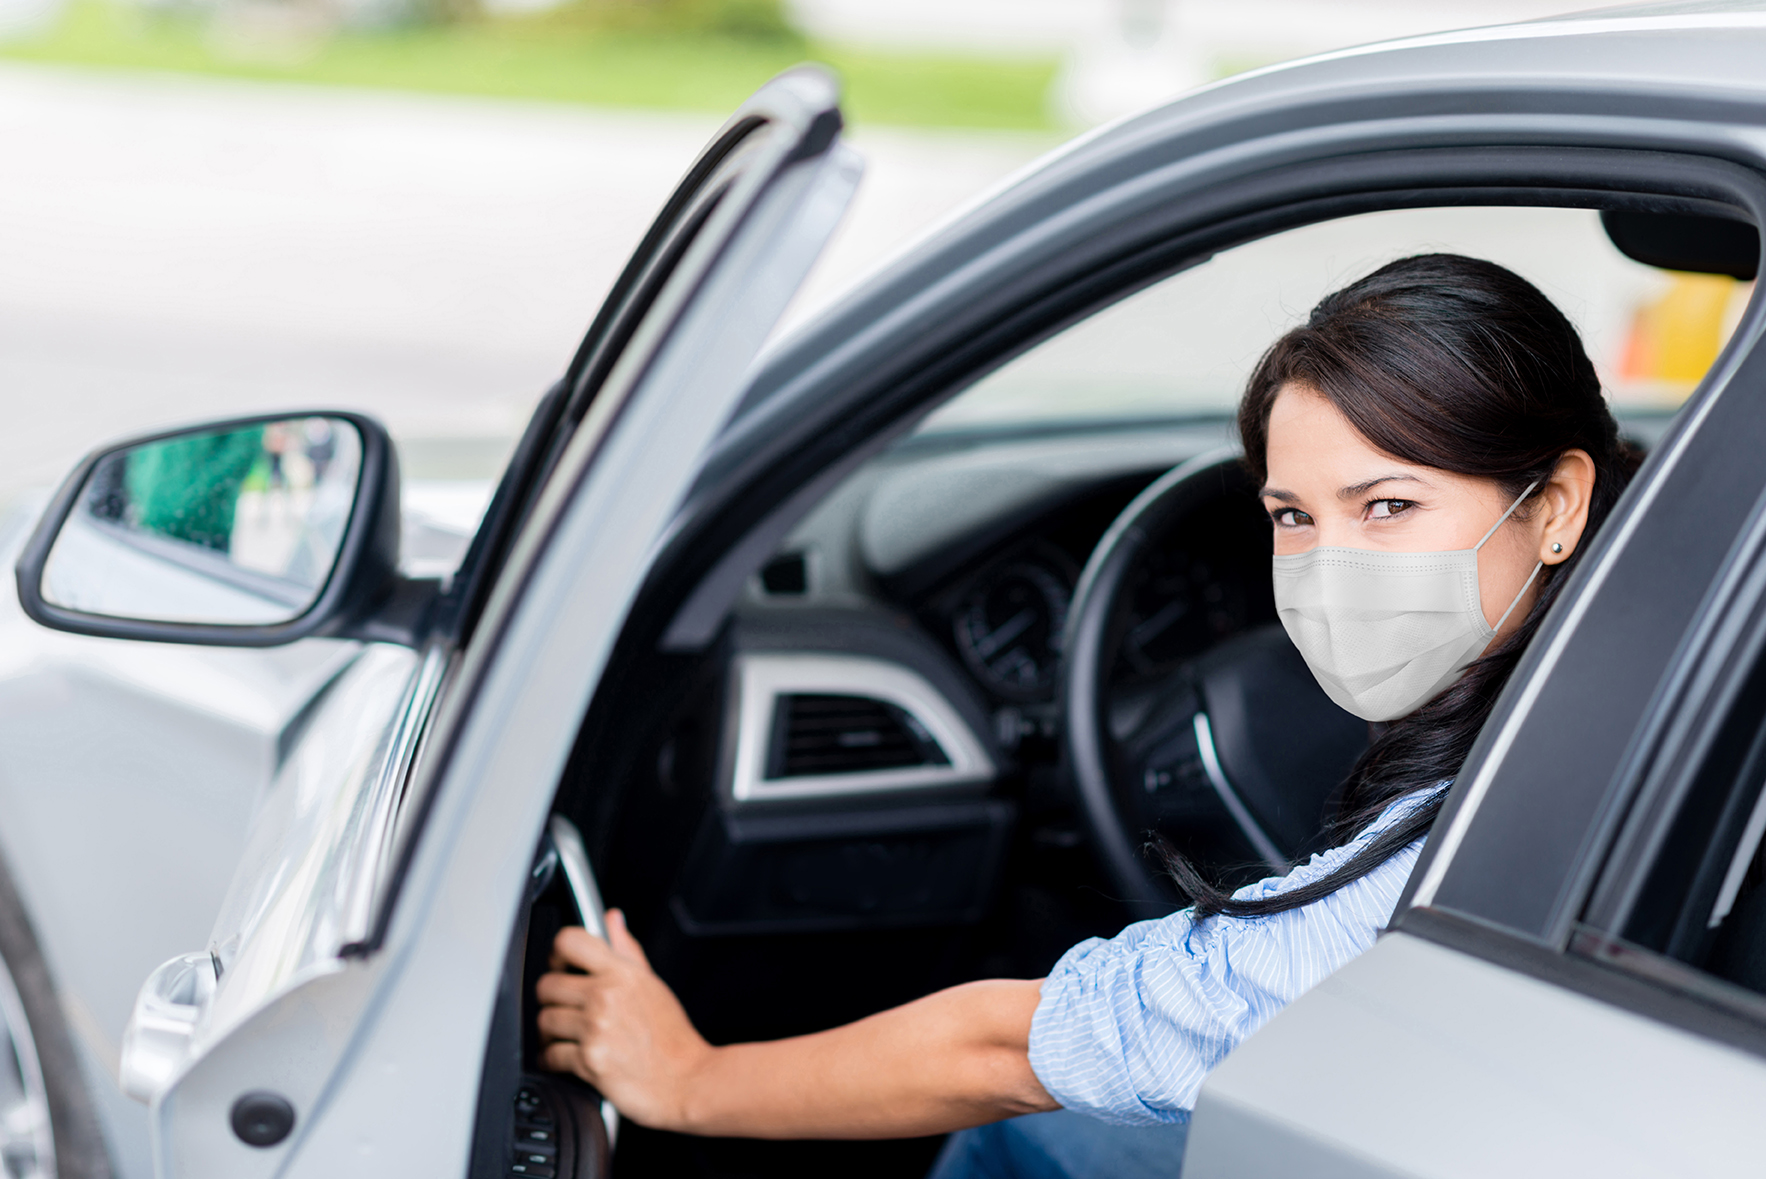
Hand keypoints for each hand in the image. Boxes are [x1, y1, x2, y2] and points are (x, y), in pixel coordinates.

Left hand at [536, 910, 713, 1130]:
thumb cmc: (673, 1038)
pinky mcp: (589, 1061)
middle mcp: (605, 997)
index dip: (558, 953)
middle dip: (552, 1000)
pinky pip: (549, 1055)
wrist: (688, 1081)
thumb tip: (611, 919)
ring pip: (544, 1021)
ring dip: (550, 1033)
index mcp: (622, 974)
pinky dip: (553, 1060)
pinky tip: (568, 1059)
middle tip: (564, 1008)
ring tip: (566, 1037)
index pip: (570, 941)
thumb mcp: (652, 984)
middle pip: (547, 985)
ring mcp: (596, 1029)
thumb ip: (626, 950)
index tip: (560, 965)